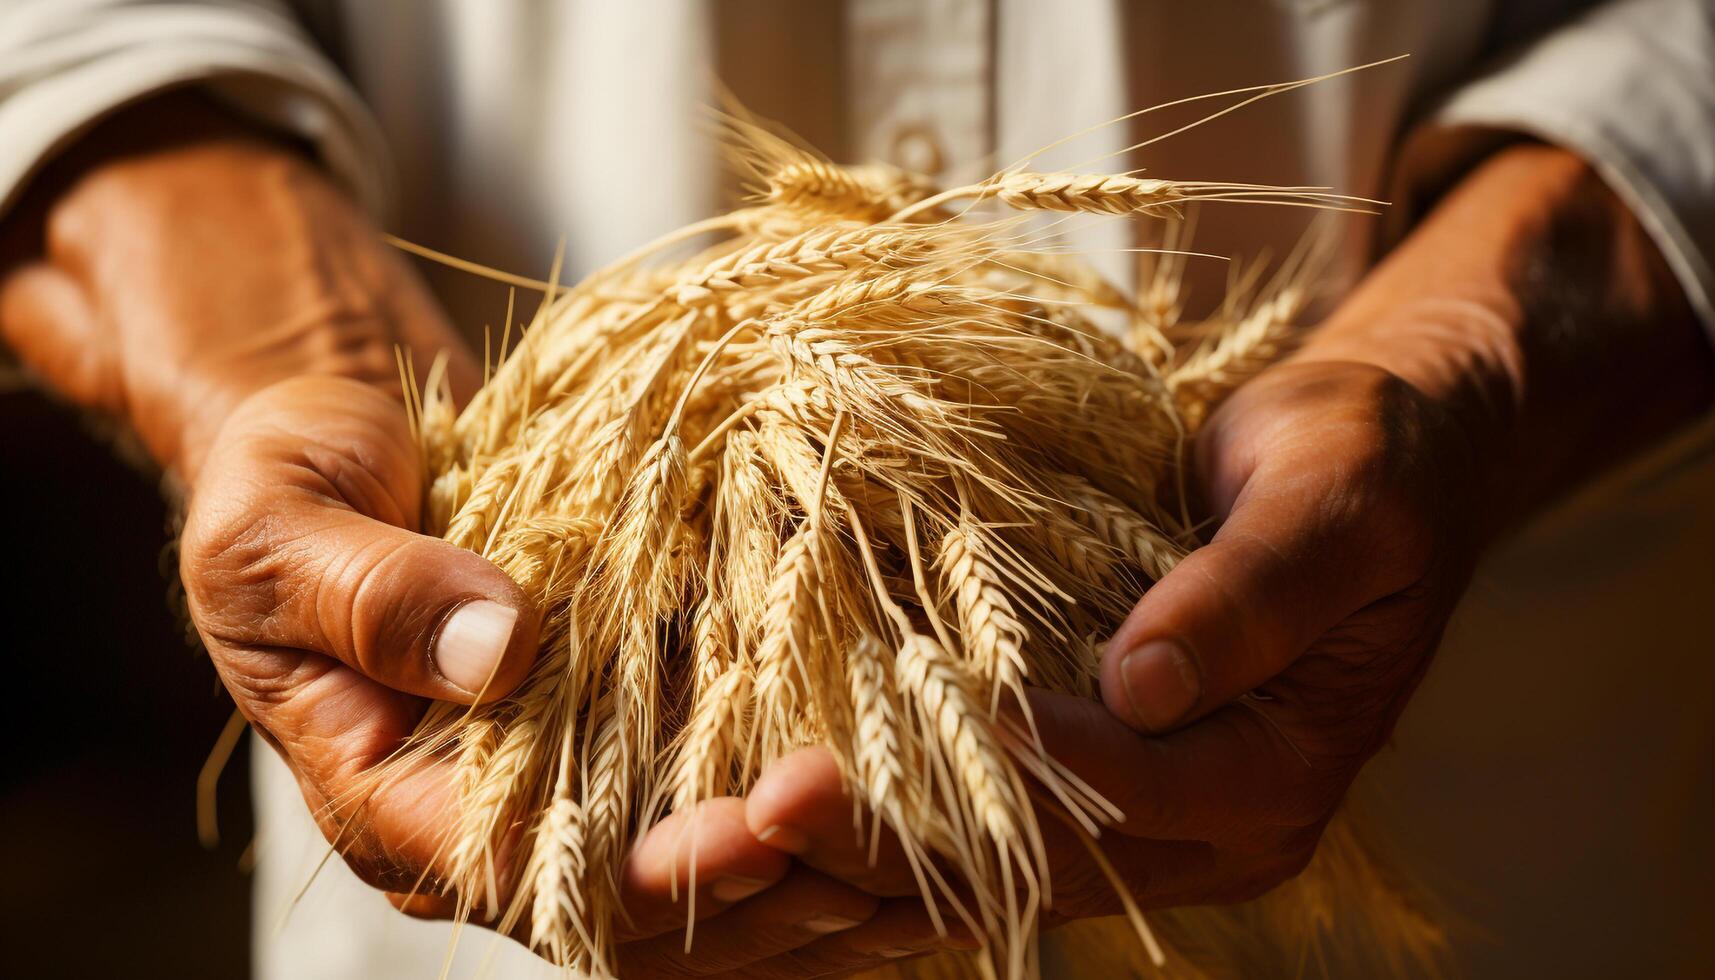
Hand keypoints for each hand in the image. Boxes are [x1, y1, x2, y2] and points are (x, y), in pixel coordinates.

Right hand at [191, 379, 883, 972]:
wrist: (337, 441)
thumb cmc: (287, 482)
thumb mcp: (281, 527)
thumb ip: (371, 594)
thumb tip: (499, 649)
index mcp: (393, 800)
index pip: (538, 882)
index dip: (656, 875)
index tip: (768, 827)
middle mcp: (488, 821)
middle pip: (640, 917)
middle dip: (767, 893)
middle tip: (890, 849)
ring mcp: (562, 784)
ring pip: (694, 889)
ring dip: (809, 883)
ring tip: (929, 855)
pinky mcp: (616, 734)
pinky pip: (713, 799)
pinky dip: (802, 815)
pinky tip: (902, 804)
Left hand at [733, 141, 1714, 970]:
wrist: (1362, 473)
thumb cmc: (1354, 467)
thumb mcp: (1331, 501)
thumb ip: (1250, 593)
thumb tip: (1147, 684)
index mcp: (1277, 775)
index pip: (1138, 789)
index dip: (1032, 761)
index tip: (916, 717)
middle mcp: (1209, 829)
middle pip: (1042, 856)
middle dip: (900, 837)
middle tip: (770, 807)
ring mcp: (1145, 825)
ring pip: (991, 870)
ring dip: (866, 859)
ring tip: (739, 833)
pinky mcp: (1094, 795)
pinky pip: (981, 839)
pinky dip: (890, 837)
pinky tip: (787, 824)